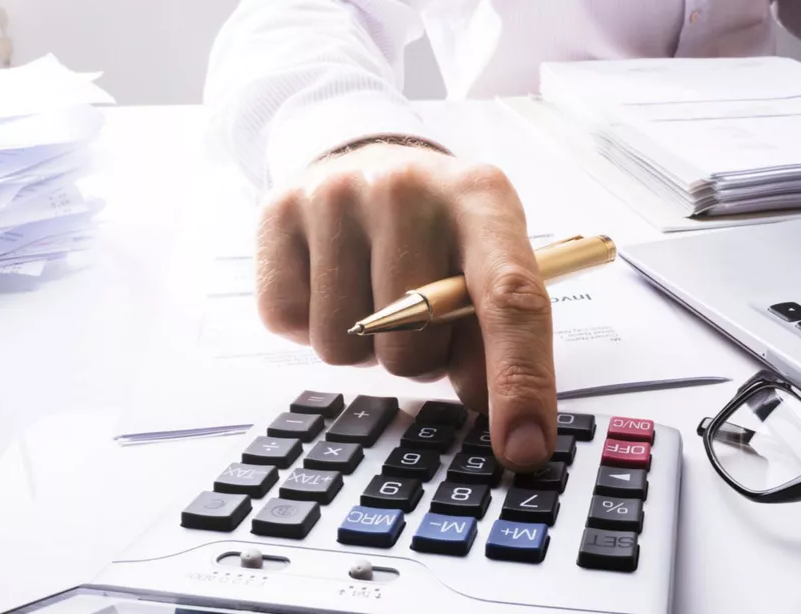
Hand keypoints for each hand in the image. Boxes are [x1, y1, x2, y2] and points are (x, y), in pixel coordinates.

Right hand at [256, 141, 556, 470]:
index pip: (510, 299)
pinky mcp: (277, 213)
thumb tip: (491, 412)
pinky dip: (309, 325)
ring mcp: (336, 196)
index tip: (523, 448)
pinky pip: (289, 327)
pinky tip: (330, 280)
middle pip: (413, 345)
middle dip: (418, 357)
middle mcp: (408, 187)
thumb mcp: (485, 263)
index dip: (519, 380)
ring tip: (373, 292)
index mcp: (482, 198)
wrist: (364, 160)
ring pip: (345, 349)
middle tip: (417, 314)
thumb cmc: (439, 230)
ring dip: (363, 346)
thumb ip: (497, 339)